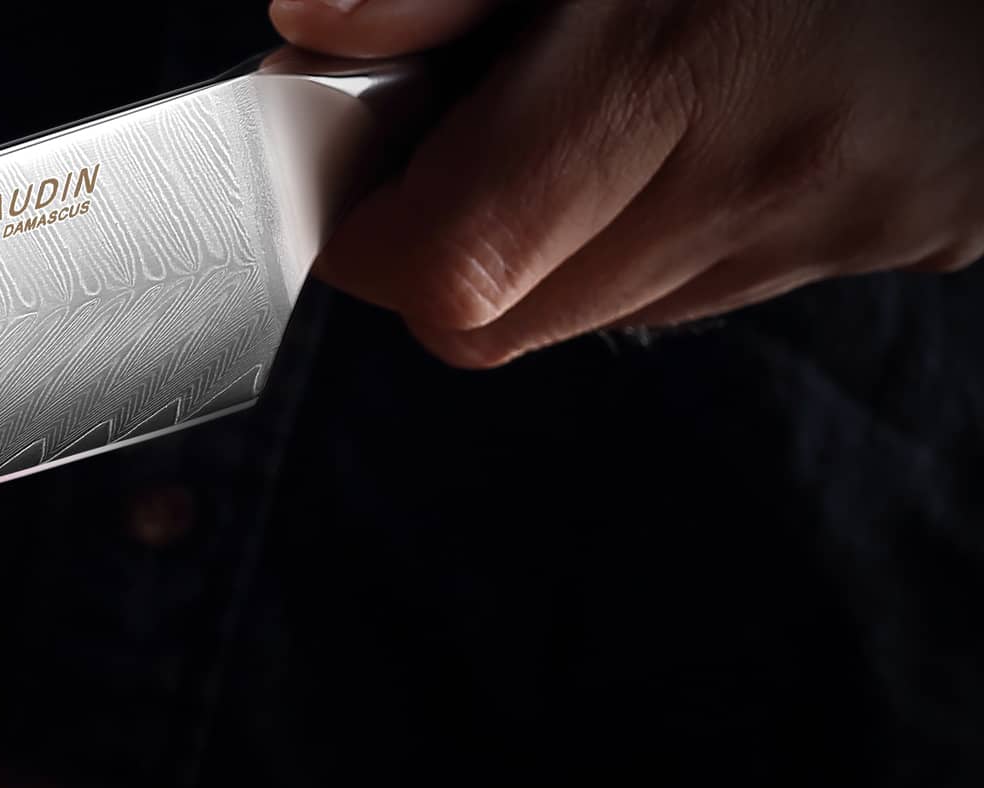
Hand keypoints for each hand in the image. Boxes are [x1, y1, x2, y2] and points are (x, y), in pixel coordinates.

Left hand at [271, 0, 981, 367]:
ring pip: (611, 308)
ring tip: (614, 98)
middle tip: (469, 124)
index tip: (360, 159)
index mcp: (679, 66)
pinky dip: (678, 218)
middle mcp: (764, 170)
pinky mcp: (915, 233)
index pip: (447, 266)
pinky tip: (717, 109)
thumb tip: (309, 28)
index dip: (370, 233)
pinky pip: (726, 275)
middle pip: (503, 320)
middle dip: (448, 243)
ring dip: (563, 235)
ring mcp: (848, 220)